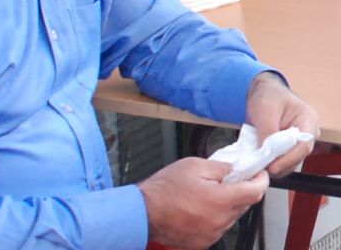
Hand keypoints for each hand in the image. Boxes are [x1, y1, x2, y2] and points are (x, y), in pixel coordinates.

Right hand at [138, 157, 267, 249]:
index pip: (254, 192)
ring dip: (226, 204)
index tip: (261, 174)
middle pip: (243, 205)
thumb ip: (219, 166)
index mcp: (221, 200)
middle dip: (241, 190)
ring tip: (207, 192)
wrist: (145, 211)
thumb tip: (234, 168)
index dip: (261, 181)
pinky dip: (214, 216)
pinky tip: (199, 207)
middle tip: (230, 178)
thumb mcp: (193, 165)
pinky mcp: (204, 242)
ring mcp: (213, 234)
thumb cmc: (165, 188)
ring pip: (230, 217)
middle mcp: (221, 221)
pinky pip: (217, 227)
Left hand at [246, 72, 319, 176]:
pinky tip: (261, 163)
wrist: (264, 90)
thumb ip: (268, 132)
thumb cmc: (267, 96)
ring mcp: (301, 140)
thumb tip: (266, 155)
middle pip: (298, 155)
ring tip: (260, 167)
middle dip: (281, 165)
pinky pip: (285, 157)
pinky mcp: (291, 145)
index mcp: (307, 119)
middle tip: (263, 171)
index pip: (303, 145)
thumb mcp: (265, 110)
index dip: (288, 159)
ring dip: (276, 165)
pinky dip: (273, 161)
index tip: (272, 167)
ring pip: (292, 159)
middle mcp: (309, 132)